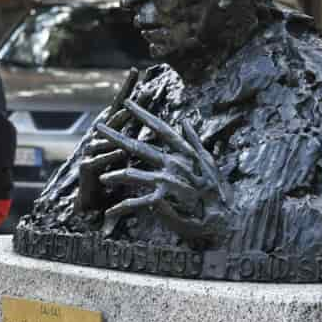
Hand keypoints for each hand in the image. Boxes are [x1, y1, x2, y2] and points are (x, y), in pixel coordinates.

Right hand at [70, 71, 138, 212]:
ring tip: (128, 112)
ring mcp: (92, 151)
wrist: (94, 203)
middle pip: (115, 115)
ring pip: (108, 136)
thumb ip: (138, 139)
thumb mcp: (129, 157)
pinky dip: (110, 155)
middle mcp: (101, 138)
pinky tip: (118, 151)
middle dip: (127, 101)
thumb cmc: (114, 177)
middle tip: (139, 87)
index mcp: (113, 134)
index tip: (136, 70)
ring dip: (118, 123)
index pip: (122, 107)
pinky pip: (100, 159)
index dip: (129, 89)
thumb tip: (156, 122)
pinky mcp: (87, 168)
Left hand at [95, 99, 228, 241]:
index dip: (142, 114)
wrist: (224, 219)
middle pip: (137, 146)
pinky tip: (111, 211)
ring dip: (114, 174)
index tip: (127, 102)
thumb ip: (195, 140)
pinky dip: (122, 207)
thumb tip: (185, 120)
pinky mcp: (161, 201)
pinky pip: (135, 202)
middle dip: (115, 136)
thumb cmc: (217, 192)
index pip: (160, 128)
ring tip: (101, 177)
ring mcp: (165, 181)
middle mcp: (171, 164)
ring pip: (131, 173)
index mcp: (184, 153)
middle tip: (98, 126)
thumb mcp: (209, 162)